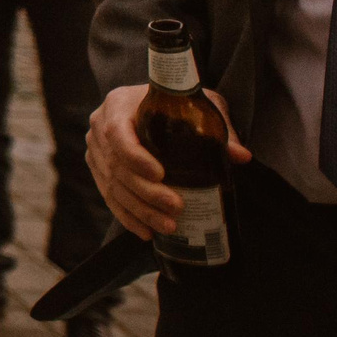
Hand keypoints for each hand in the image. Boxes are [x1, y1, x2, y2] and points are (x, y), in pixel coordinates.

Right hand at [86, 82, 252, 238]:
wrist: (155, 104)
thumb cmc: (178, 103)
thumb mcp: (201, 106)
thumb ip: (219, 128)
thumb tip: (240, 156)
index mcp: (118, 105)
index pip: (118, 134)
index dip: (136, 157)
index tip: (160, 174)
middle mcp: (100, 127)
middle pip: (117, 166)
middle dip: (146, 192)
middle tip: (176, 206)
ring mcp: (95, 150)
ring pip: (113, 186)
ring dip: (140, 210)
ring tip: (169, 226)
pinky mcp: (97, 168)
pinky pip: (108, 196)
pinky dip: (127, 217)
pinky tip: (147, 232)